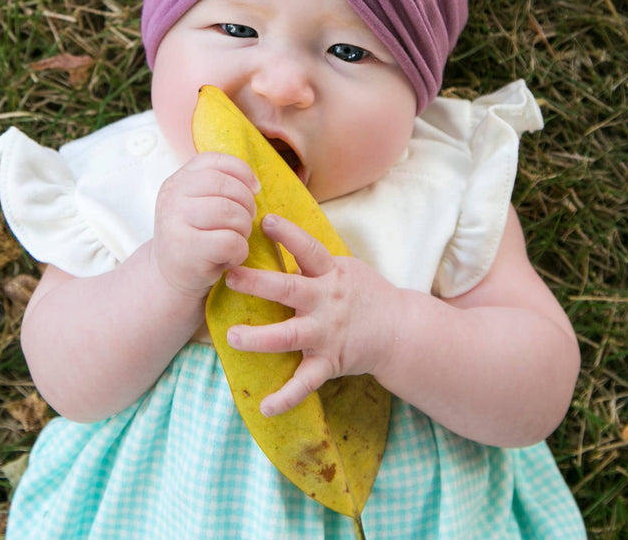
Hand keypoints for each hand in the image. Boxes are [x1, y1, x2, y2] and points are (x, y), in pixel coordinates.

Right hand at [151, 152, 258, 299]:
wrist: (169, 278)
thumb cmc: (193, 238)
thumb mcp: (196, 205)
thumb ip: (216, 186)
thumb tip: (254, 184)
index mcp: (177, 181)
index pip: (214, 161)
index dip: (241, 171)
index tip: (254, 189)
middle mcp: (172, 197)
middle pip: (227, 187)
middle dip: (246, 205)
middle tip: (245, 222)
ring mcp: (176, 222)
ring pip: (230, 212)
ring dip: (244, 229)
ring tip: (236, 239)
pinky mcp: (187, 249)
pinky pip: (230, 241)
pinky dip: (239, 251)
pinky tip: (230, 257)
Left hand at [222, 214, 400, 416]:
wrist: (398, 329)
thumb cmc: (361, 292)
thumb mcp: (341, 267)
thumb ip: (309, 260)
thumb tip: (268, 230)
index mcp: (329, 274)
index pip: (308, 249)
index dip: (288, 234)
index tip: (264, 220)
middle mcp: (326, 302)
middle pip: (289, 290)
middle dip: (257, 283)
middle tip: (229, 276)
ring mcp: (326, 334)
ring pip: (289, 336)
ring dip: (259, 338)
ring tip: (232, 337)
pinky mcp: (329, 362)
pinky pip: (306, 383)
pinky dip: (286, 397)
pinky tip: (265, 407)